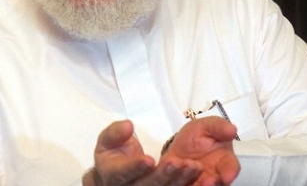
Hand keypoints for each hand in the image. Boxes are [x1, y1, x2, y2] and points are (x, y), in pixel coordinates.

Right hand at [83, 120, 204, 185]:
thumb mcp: (106, 140)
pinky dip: (188, 184)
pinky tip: (199, 175)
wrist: (115, 175)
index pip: (122, 173)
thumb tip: (128, 126)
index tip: (148, 159)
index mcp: (112, 176)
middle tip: (176, 163)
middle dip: (162, 175)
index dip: (134, 167)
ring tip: (193, 166)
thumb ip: (115, 133)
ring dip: (179, 179)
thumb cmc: (112, 155)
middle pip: (145, 185)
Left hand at [161, 117, 239, 185]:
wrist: (181, 144)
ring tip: (187, 165)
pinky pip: (170, 180)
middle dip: (209, 183)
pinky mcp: (174, 180)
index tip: (228, 176)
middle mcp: (210, 176)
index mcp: (223, 162)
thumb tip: (232, 130)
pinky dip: (170, 172)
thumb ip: (219, 127)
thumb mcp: (208, 126)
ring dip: (189, 178)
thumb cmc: (199, 137)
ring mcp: (192, 181)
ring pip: (192, 184)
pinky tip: (171, 163)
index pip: (230, 169)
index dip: (230, 173)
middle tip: (208, 180)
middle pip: (212, 183)